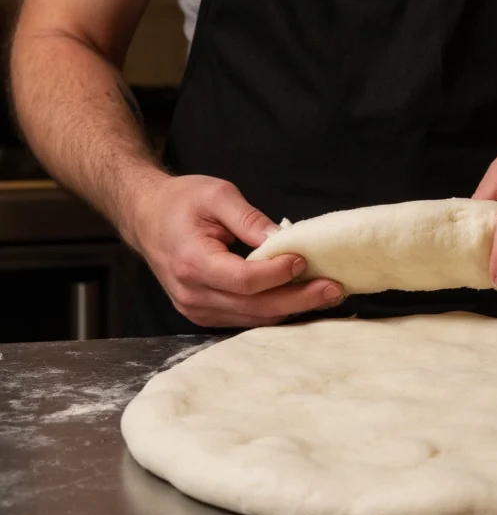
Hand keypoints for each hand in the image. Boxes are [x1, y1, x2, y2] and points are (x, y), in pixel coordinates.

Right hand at [130, 175, 344, 327]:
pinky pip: (245, 318)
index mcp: (192, 262)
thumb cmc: (179, 202)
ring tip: (326, 294)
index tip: (303, 260)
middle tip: (333, 288)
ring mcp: (197, 309)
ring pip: (253, 318)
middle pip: (254, 306)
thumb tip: (284, 239)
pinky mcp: (204, 314)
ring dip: (291, 308)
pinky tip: (299, 298)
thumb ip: (250, 219)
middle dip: (298, 299)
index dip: (277, 273)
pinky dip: (274, 310)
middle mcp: (192, 293)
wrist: (145, 217)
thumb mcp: (216, 195)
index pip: (243, 280)